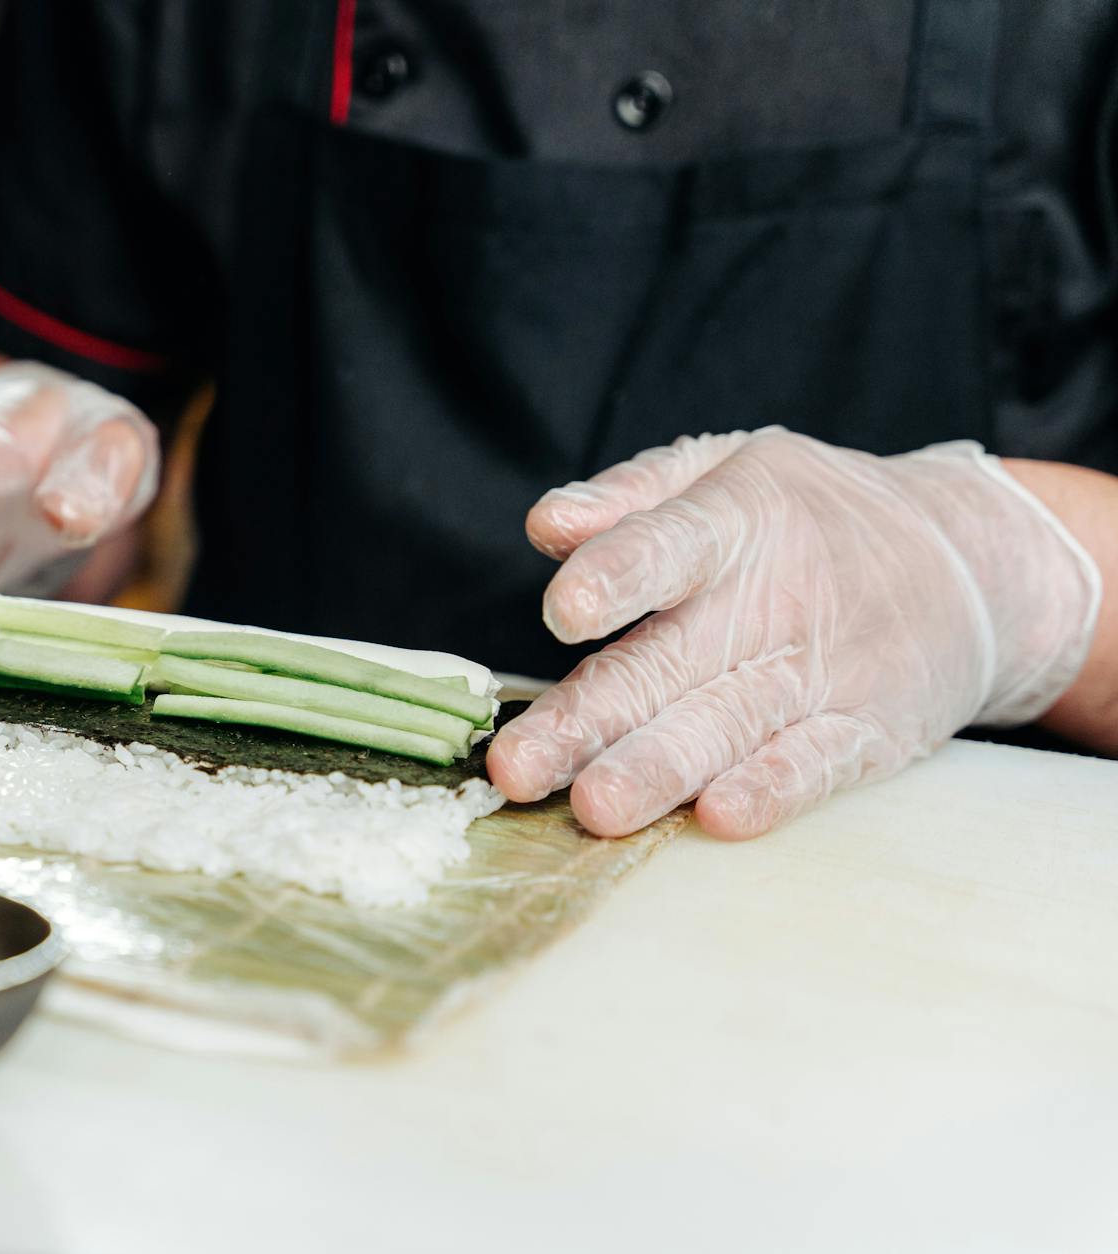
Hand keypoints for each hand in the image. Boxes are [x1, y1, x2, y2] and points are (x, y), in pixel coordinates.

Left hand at [488, 429, 1100, 838]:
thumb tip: (545, 524)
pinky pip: (813, 764)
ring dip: (659, 770)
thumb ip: (630, 497)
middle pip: (664, 665)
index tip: (564, 610)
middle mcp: (769, 602)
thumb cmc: (807, 516)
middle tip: (516, 770)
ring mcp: (820, 672)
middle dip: (587, 721)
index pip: (669, 546)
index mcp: (729, 525)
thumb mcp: (727, 469)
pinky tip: (719, 818)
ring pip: (725, 725)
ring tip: (595, 808)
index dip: (618, 574)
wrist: (971, 560)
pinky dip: (772, 790)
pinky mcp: (866, 732)